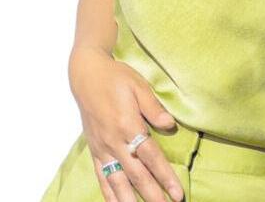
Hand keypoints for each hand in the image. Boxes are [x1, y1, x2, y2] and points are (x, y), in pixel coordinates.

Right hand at [69, 46, 183, 201]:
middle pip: (136, 175)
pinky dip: (109, 194)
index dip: (165, 176)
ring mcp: (102, 148)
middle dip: (153, 195)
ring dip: (131, 201)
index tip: (177, 192)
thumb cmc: (116, 78)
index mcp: (128, 125)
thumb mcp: (138, 86)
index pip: (151, 157)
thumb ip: (153, 108)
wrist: (87, 75)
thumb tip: (170, 125)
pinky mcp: (95, 150)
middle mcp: (114, 141)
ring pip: (118, 182)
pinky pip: (102, 177)